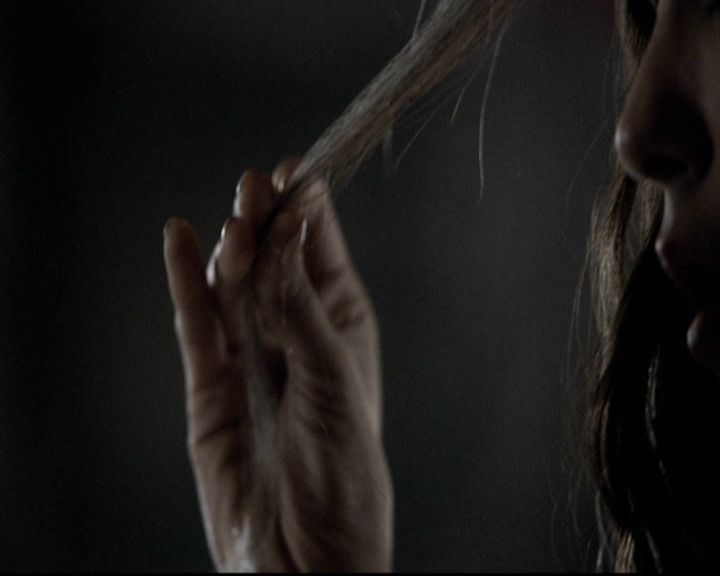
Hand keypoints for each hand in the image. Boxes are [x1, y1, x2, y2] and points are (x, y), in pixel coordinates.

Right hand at [163, 159, 392, 571]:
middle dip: (264, 222)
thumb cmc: (343, 474)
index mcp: (343, 328)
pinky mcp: (211, 383)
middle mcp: (296, 335)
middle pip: (274, 261)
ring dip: (231, 251)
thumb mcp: (333, 382)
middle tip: (255, 189)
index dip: (308, 213)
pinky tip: (179, 239)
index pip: (322, 255)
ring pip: (234, 286)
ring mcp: (251, 356)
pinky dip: (186, 283)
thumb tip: (286, 235)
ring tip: (231, 224)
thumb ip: (301, 310)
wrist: (304, 557)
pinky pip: (197, 323)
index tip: (297, 173)